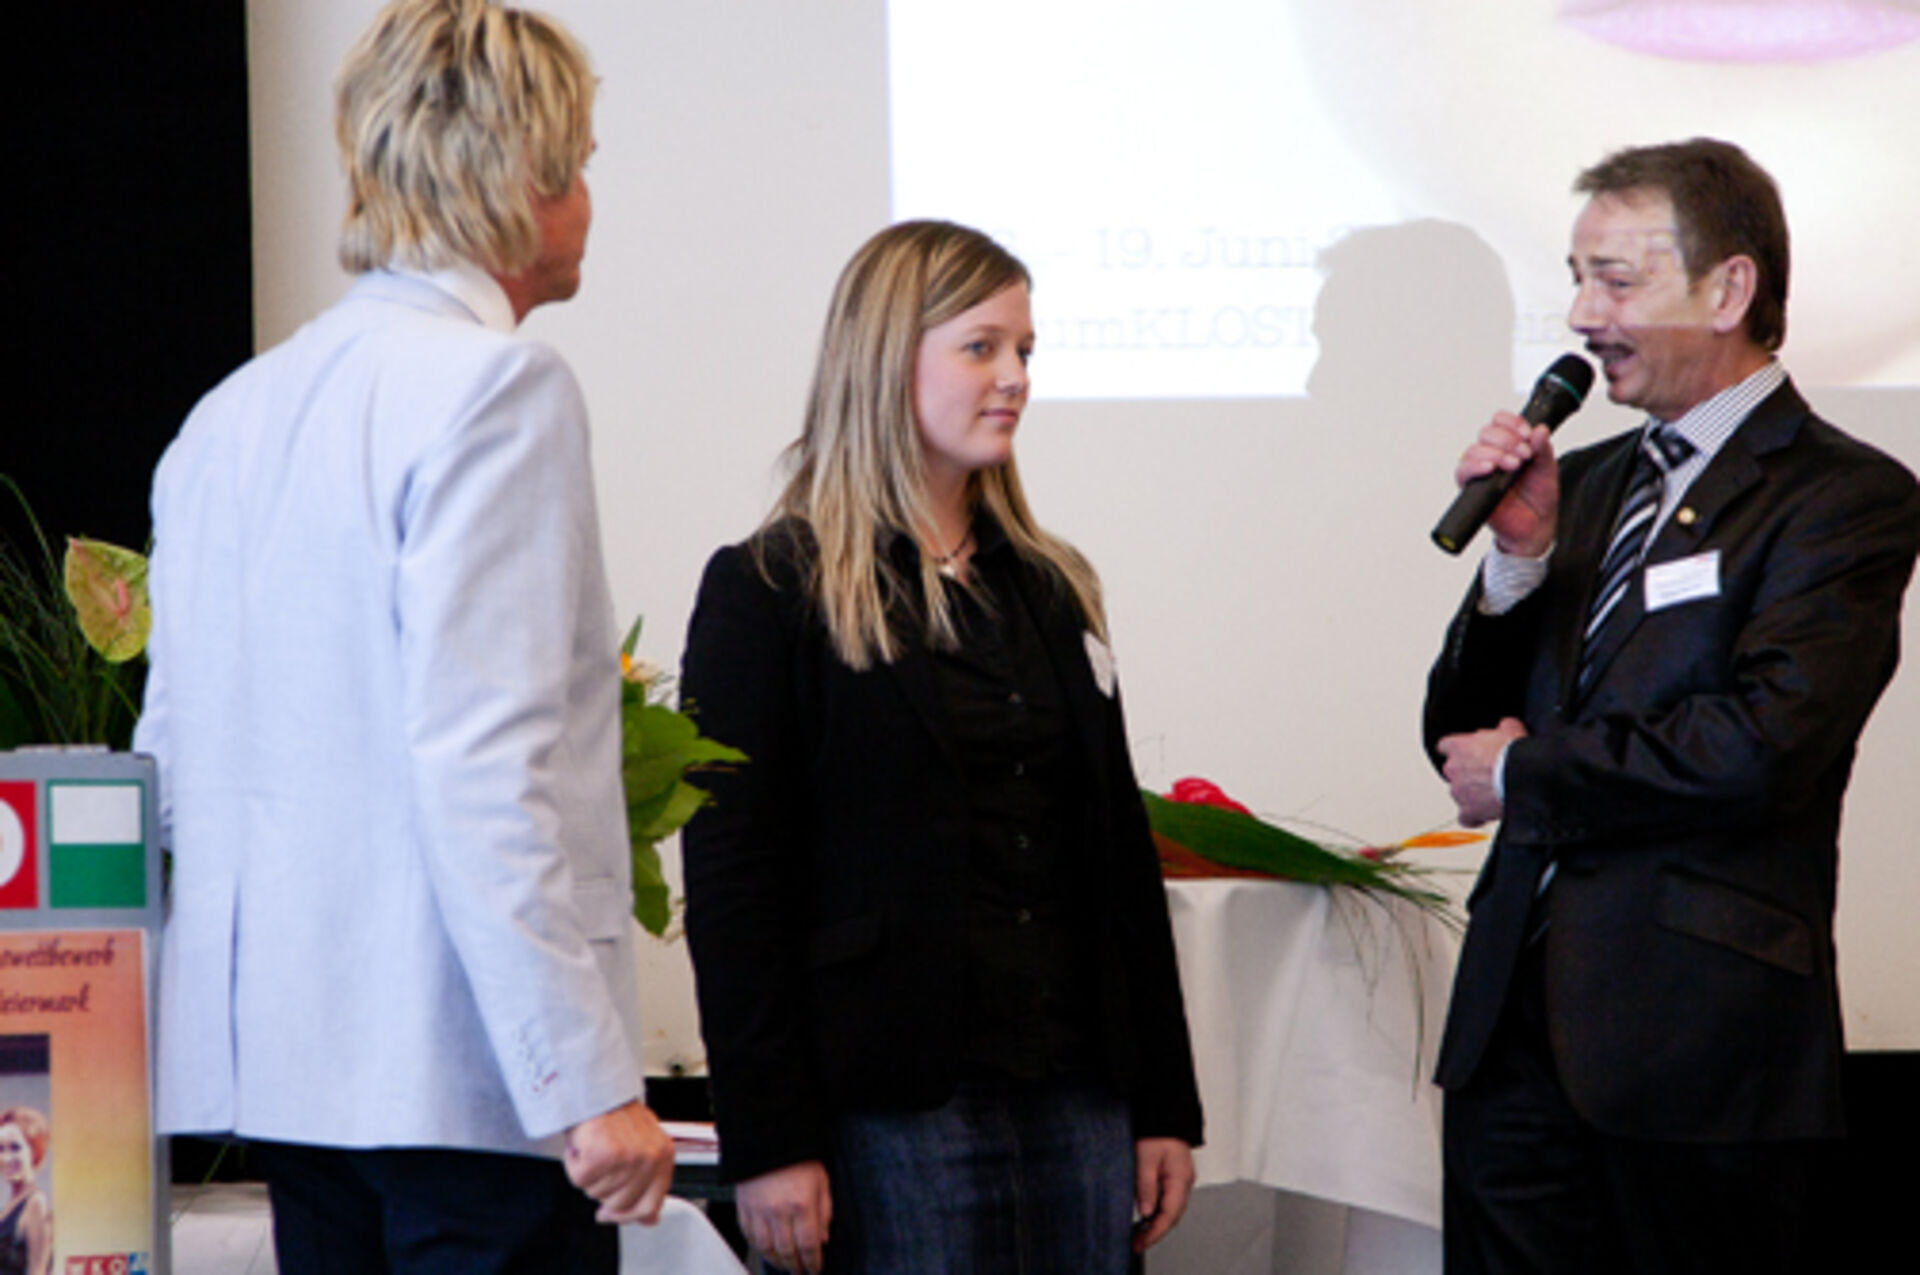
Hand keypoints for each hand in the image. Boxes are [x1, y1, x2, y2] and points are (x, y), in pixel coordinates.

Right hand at [563, 1100, 674, 1224]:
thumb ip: (649, 1184)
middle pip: (619, 1204)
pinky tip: (582, 1146)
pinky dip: (574, 1163)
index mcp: (663, 1156)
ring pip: (597, 1193)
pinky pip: (579, 1180)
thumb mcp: (643, 1147)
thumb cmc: (616, 1114)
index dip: (627, 1215)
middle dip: (603, 1187)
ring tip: (594, 1148)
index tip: (610, 1213)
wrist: (595, 1088)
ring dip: (589, 1174)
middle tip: (601, 1163)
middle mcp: (648, 1158)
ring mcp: (626, 1158)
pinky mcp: (601, 1156)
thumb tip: (648, 1219)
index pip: (650, 1205)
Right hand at [737, 1160, 832, 1272]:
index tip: (815, 1269)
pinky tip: (766, 1251)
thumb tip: (823, 1239)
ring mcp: (758, 1211)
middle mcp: (778, 1211)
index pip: (808, 1245)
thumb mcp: (822, 1181)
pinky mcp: (743, 1207)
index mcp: (802, 1205)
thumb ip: (824, 1212)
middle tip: (801, 1272)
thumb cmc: (798, 1156)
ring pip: (766, 1248)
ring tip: (785, 1266)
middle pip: (787, 1252)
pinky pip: (748, 1235)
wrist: (769, 1135)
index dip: (813, 1263)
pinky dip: (758, 1248)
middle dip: (796, 1267)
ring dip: (777, 1262)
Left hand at [1131, 1137, 1195, 1252]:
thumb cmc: (1157, 1129)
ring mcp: (1181, 1178)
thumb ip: (1146, 1185)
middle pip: (1173, 1215)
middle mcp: (1184, 1181)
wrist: (1165, 1112)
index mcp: (1180, 1178)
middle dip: (1156, 1231)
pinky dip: (1159, 1211)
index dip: (1155, 1232)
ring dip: (1157, 1222)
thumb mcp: (1145, 1157)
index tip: (1142, 1242)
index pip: (1170, 1214)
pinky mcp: (1175, 1175)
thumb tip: (1145, 1211)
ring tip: (1140, 1233)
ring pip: (1172, 1209)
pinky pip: (1169, 1199)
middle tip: (1137, 1242)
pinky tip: (1147, 1215)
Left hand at [1437, 719, 1527, 825]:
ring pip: (1459, 793)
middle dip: (1467, 772)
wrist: (1522, 777)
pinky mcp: (1468, 811)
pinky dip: (1473, 817)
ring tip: (1491, 793)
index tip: (1464, 752)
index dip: (1457, 750)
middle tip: (1487, 773)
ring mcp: (1458, 791)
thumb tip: (1504, 727)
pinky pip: (1465, 817)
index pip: (1445, 746)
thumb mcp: (1510, 729)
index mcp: (1458, 746)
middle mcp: (1452, 768)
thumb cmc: (1513, 754)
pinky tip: (1483, 814)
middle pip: (1453, 770)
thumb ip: (1500, 728)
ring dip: (1471, 793)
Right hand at [1456, 413, 1558, 557]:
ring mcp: (1480, 471)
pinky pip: (1462, 471)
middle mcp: (1492, 455)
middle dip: (1507, 440)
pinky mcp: (1471, 488)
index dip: (1511, 422)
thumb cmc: (1538, 499)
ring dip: (1496, 453)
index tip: (1527, 434)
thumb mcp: (1547, 469)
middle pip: (1486, 432)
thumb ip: (1543, 449)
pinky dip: (1475, 466)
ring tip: (1514, 466)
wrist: (1535, 526)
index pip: (1499, 421)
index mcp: (1509, 445)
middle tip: (1524, 455)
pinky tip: (1490, 468)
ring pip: (1474, 449)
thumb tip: (1540, 430)